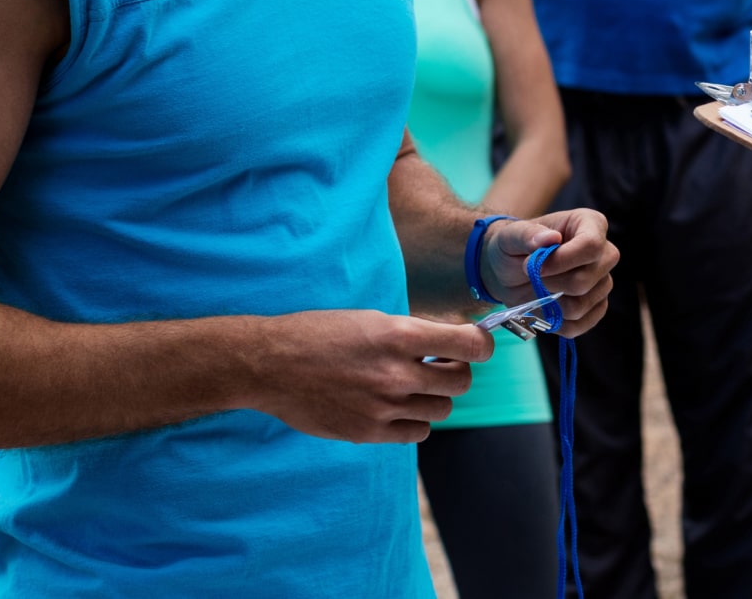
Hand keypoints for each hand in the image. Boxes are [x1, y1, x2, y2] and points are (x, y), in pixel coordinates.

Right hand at [248, 309, 494, 442]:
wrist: (270, 365)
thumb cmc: (319, 334)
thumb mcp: (370, 318)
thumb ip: (412, 333)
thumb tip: (454, 341)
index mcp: (399, 335)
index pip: (469, 345)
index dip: (481, 345)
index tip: (477, 344)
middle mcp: (396, 373)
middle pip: (462, 382)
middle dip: (456, 371)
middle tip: (439, 365)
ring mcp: (383, 407)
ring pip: (441, 409)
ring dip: (434, 397)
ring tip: (411, 385)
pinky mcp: (369, 433)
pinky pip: (417, 433)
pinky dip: (414, 421)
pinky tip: (396, 406)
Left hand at [480, 209, 617, 338]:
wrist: (509, 272)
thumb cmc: (513, 247)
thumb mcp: (510, 235)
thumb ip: (527, 234)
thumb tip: (550, 238)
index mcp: (590, 224)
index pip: (591, 246)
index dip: (561, 261)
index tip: (533, 266)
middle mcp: (604, 253)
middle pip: (585, 280)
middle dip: (550, 284)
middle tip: (532, 277)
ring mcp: (603, 282)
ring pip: (580, 306)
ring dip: (549, 303)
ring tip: (538, 289)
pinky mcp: (596, 308)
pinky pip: (579, 325)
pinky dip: (554, 322)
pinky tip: (544, 307)